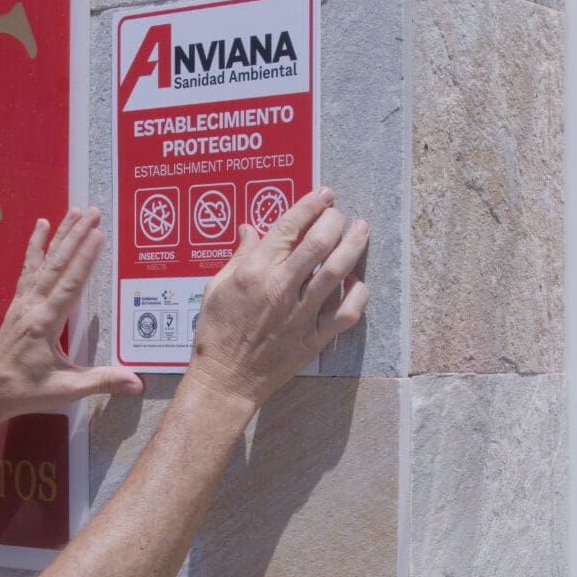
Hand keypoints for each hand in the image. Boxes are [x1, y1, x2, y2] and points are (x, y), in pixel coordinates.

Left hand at [0, 208, 144, 419]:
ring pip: (43, 261)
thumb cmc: (27, 392)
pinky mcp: (18, 303)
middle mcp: (32, 306)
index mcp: (45, 324)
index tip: (97, 233)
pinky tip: (41, 226)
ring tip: (73, 211)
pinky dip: (35, 246)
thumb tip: (137, 382)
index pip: (69, 285)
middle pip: (57, 264)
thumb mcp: (66, 389)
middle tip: (92, 211)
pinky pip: (28, 268)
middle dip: (75, 236)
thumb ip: (101, 381)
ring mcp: (22, 302)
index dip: (84, 258)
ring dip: (59, 234)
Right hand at [184, 187, 369, 408]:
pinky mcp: (314, 338)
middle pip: (319, 243)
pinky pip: (346, 314)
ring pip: (337, 272)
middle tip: (340, 213)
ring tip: (361, 231)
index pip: (289, 227)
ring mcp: (301, 315)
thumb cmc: (216, 334)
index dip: (310, 206)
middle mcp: (281, 289)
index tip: (323, 195)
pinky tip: (357, 282)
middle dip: (334, 220)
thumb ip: (239, 257)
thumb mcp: (217, 288)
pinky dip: (357, 295)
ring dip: (353, 246)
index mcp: (255, 272)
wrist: (226, 381)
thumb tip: (252, 230)